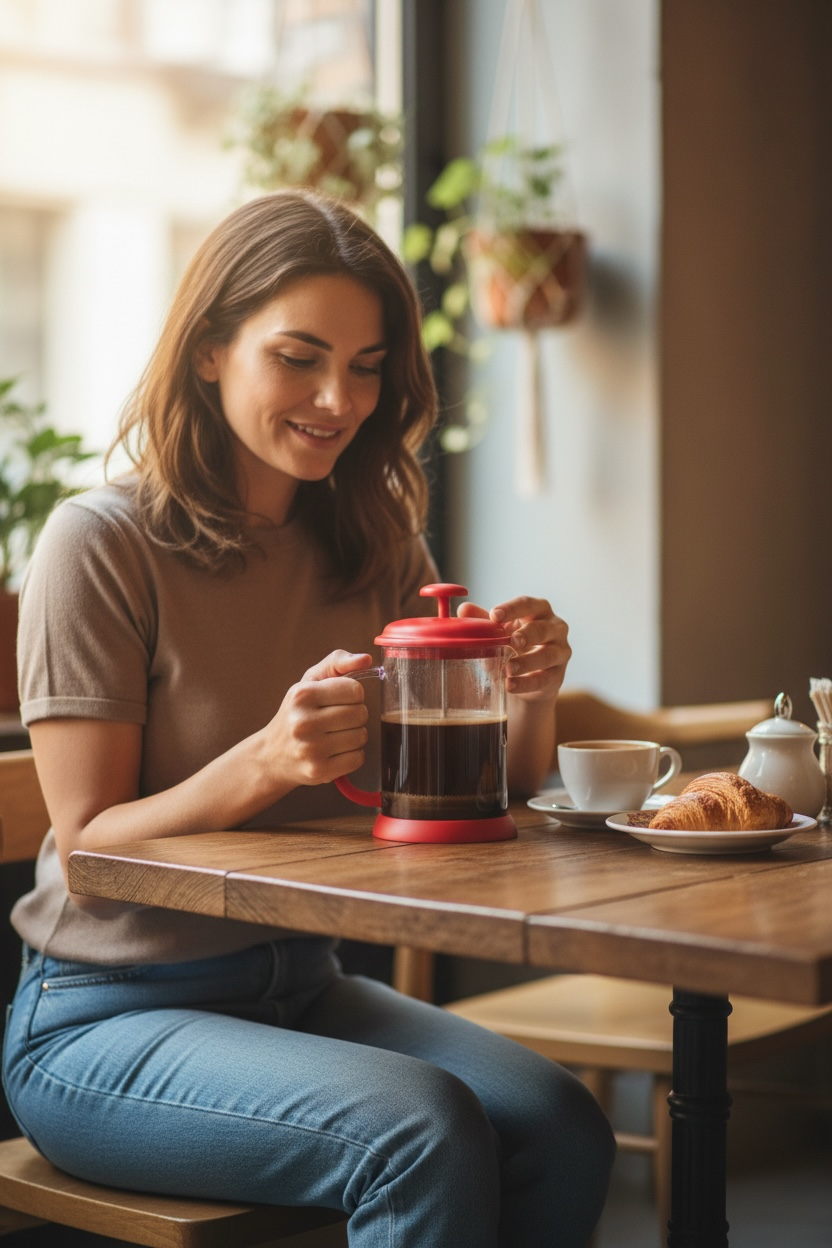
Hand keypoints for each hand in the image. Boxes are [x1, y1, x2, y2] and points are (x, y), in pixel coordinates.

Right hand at [265, 650, 372, 787]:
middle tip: (336, 720)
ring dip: (354, 735)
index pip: (354, 690)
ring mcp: (311, 749)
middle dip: (354, 715)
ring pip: (361, 736)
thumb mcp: (309, 682)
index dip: (352, 694)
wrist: (271, 756)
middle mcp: (304, 722)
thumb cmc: (296, 714)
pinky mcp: (319, 771)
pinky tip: (335, 751)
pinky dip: (353, 755)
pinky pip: (358, 758)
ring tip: (334, 735)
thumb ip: (337, 663)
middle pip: (360, 713)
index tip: (339, 700)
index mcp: (302, 695)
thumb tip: (365, 659)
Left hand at [458, 596, 570, 702]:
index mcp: (538, 611)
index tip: (494, 615)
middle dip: (527, 634)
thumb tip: (463, 609)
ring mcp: (560, 651)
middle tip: (512, 640)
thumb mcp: (500, 632)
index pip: (527, 604)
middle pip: (542, 628)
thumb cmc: (516, 644)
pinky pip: (545, 679)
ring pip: (547, 655)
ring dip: (527, 662)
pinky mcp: (558, 675)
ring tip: (508, 668)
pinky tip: (510, 685)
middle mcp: (555, 628)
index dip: (512, 609)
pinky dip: (526, 683)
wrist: (529, 677)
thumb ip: (483, 621)